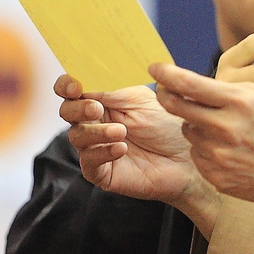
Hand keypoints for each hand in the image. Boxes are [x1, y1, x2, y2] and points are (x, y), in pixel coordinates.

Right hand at [57, 74, 219, 232]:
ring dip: (96, 132)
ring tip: (121, 131)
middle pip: (67, 112)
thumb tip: (85, 82)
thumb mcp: (139, 100)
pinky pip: (89, 162)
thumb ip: (111, 90)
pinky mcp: (102, 172)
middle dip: (78, 108)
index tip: (74, 87)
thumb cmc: (167, 127)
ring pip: (76, 137)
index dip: (67, 86)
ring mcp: (96, 148)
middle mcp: (95, 123)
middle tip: (97, 108)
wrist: (186, 159)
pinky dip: (103, 152)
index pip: (72, 90)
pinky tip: (121, 148)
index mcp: (102, 100)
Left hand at [149, 63, 253, 237]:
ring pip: (188, 131)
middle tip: (163, 92)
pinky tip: (228, 151)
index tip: (155, 69)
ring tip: (222, 129)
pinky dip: (206, 150)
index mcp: (239, 101)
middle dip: (165, 96)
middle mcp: (226, 126)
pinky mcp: (216, 175)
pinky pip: (197, 154)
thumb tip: (190, 84)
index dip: (167, 74)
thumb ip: (226, 91)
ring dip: (196, 126)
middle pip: (176, 107)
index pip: (190, 83)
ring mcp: (219, 153)